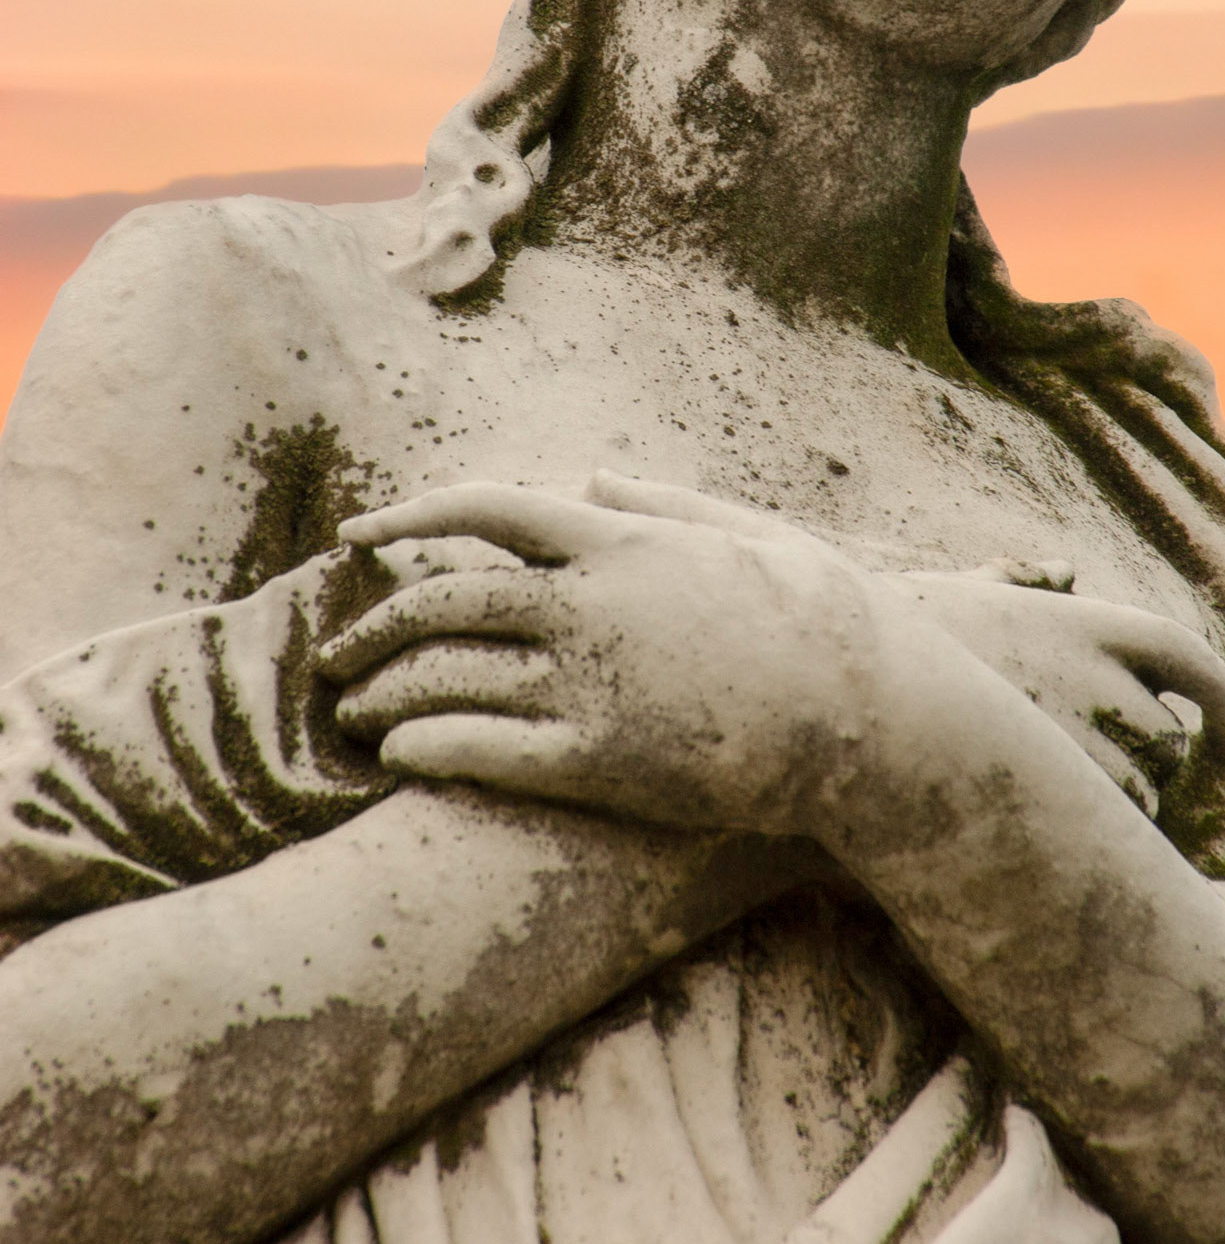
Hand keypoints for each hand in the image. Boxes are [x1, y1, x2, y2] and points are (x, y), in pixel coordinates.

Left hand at [319, 473, 882, 835]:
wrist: (868, 716)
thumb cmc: (816, 614)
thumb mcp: (743, 532)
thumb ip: (658, 502)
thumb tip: (592, 480)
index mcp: (619, 543)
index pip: (486, 510)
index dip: (410, 515)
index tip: (357, 536)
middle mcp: (592, 607)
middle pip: (449, 600)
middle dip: (378, 622)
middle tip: (336, 651)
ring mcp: (593, 685)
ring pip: (453, 678)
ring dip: (387, 692)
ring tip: (351, 713)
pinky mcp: (603, 763)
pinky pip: (488, 753)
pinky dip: (430, 749)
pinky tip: (396, 757)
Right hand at [891, 568, 1224, 872]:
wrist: (837, 684)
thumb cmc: (887, 639)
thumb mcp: (960, 590)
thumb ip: (1018, 581)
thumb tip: (1060, 572)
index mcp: (1080, 622)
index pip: (1189, 657)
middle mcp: (1095, 675)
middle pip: (1164, 738)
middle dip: (1132, 756)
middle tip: (1061, 758)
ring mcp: (1081, 737)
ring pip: (1139, 793)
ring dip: (1102, 800)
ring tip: (1017, 783)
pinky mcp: (1058, 795)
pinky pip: (1101, 831)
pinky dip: (1079, 834)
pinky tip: (1014, 813)